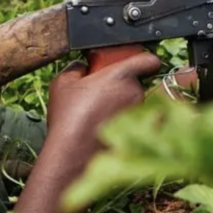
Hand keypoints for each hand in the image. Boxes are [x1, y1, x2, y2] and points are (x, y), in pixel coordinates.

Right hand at [46, 51, 160, 153]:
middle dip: (122, 84)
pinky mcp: (137, 132)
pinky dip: (120, 120)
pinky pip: (131, 120)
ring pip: (133, 101)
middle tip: (100, 91)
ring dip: (120, 103)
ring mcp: (138, 113)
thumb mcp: (64, 81)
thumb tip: (83, 67)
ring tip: (97, 112)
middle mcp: (136, 92)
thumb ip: (78, 67)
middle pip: (137, 82)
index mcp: (122, 75)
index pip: (149, 60)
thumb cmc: (68, 115)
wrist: (71, 153)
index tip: (136, 63)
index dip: (144, 60)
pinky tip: (100, 126)